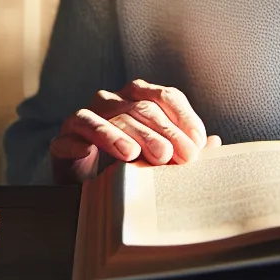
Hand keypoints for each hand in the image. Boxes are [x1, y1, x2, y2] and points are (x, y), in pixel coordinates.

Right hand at [49, 78, 220, 183]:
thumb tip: (215, 143)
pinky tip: (85, 153)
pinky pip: (69, 134)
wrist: (88, 183)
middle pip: (140, 109)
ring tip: (133, 155)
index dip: (183, 116)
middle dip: (159, 132)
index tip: (198, 141)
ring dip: (119, 135)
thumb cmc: (130, 165)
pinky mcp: (64, 138)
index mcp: (140, 98)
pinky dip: (76, 141)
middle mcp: (113, 101)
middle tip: (174, 156)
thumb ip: (184, 148)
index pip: (165, 96)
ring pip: (104, 117)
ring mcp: (86, 116)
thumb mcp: (160, 158)